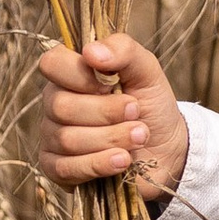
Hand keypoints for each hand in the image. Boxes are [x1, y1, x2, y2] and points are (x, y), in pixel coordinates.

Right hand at [36, 32, 190, 202]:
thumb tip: (91, 51)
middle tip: (136, 111)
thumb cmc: (150, 104)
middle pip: (61, 107)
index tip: (113, 83)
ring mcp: (53, 137)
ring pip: (68, 139)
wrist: (166, 148)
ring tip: (140, 136)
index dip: (81, 75)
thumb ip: (123, 50)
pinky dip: (99, 164)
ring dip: (112, 138)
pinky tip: (123, 160)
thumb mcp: (146, 71)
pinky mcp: (58, 169)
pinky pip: (67, 168)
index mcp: (69, 73)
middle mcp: (54, 104)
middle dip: (107, 112)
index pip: (52, 64)